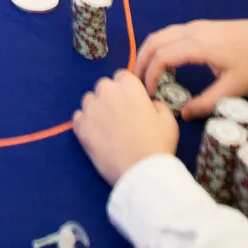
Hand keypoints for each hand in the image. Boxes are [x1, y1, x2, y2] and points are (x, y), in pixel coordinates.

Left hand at [73, 68, 179, 185]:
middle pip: (104, 86)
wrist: (142, 171)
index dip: (127, 89)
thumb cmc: (157, 144)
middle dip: (110, 96)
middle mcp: (107, 92)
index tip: (131, 102)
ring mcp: (91, 109)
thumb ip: (157, 104)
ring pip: (89, 100)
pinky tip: (96, 135)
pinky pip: (79, 118)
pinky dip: (85, 123)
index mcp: (129, 86)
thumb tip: (150, 103)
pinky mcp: (81, 127)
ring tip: (107, 126)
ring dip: (97, 108)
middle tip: (120, 115)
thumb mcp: (168, 119)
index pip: (122, 76)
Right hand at [132, 17, 247, 119]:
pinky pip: (171, 33)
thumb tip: (182, 115)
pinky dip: (160, 46)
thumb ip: (206, 103)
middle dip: (141, 61)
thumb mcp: (233, 88)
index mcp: (198, 45)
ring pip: (161, 34)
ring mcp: (196, 26)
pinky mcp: (201, 26)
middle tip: (135, 83)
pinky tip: (164, 63)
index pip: (162, 56)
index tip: (147, 93)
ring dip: (149, 52)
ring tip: (145, 73)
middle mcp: (192, 31)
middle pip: (154, 41)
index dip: (149, 75)